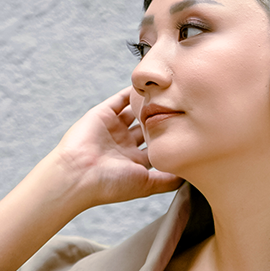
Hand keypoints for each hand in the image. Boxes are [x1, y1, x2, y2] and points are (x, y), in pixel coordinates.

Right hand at [53, 87, 181, 207]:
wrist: (78, 174)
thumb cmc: (111, 184)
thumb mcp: (147, 185)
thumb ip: (168, 180)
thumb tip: (189, 175)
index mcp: (134, 163)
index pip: (157, 147)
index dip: (171, 138)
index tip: (190, 128)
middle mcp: (124, 145)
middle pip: (148, 127)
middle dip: (163, 118)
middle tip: (184, 105)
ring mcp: (113, 129)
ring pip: (135, 112)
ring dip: (149, 104)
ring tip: (168, 92)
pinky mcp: (103, 114)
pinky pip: (120, 99)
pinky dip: (133, 92)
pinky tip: (149, 85)